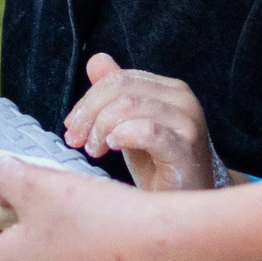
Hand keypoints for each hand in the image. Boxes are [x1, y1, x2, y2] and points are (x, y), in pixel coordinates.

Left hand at [64, 55, 216, 190]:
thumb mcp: (131, 126)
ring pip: (130, 106)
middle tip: (76, 139)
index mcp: (169, 90)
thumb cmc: (160, 164)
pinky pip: (148, 132)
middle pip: (121, 88)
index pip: (119, 79)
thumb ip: (116, 94)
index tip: (72, 124)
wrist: (189, 200)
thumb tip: (96, 60)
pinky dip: (123, 135)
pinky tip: (113, 146)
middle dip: (90, 113)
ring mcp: (187, 124)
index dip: (88, 99)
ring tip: (94, 150)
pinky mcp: (186, 151)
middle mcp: (182, 100)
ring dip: (101, 127)